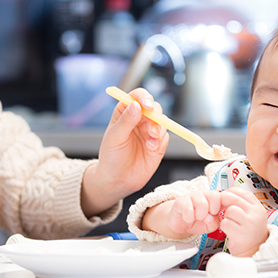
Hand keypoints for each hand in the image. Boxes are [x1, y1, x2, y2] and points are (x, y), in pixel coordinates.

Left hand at [81, 88, 168, 216]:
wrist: (118, 180)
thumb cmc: (111, 157)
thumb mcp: (114, 137)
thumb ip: (126, 121)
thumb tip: (136, 105)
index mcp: (125, 112)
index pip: (137, 97)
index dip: (144, 98)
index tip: (147, 105)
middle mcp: (139, 119)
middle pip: (154, 108)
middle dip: (155, 118)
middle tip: (151, 131)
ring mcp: (150, 131)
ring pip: (162, 122)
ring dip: (158, 132)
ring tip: (149, 145)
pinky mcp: (159, 144)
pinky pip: (166, 137)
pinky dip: (160, 143)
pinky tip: (151, 151)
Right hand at [167, 191, 221, 236]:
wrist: (180, 224)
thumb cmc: (197, 223)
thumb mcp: (209, 226)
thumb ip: (214, 223)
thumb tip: (210, 218)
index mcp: (214, 199)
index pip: (224, 195)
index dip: (225, 203)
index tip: (221, 213)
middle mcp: (204, 194)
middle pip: (214, 196)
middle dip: (212, 210)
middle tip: (207, 217)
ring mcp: (192, 196)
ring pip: (202, 203)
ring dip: (200, 215)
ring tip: (197, 218)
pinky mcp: (181, 201)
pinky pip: (188, 209)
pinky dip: (189, 218)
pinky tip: (188, 218)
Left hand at [220, 188, 269, 256]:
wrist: (254, 250)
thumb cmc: (250, 231)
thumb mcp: (251, 214)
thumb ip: (242, 203)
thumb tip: (225, 193)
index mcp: (258, 208)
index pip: (242, 192)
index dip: (231, 192)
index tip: (227, 196)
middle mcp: (256, 214)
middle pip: (234, 199)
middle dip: (225, 201)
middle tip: (222, 207)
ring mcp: (249, 224)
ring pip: (230, 211)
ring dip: (226, 216)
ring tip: (231, 222)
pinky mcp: (240, 234)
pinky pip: (225, 223)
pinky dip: (224, 226)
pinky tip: (230, 230)